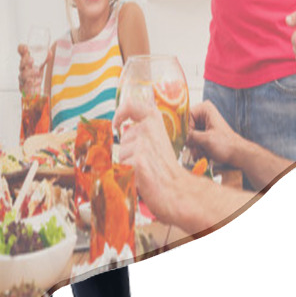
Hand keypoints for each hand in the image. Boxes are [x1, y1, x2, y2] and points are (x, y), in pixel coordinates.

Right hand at [17, 43, 42, 93]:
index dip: (22, 49)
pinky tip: (34, 82)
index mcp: (26, 61)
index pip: (21, 52)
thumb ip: (45, 58)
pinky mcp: (24, 89)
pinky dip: (29, 85)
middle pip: (21, 64)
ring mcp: (23, 79)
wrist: (34, 90)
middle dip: (25, 61)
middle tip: (31, 60)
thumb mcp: (41, 65)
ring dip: (29, 73)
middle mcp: (23, 69)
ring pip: (23, 75)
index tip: (26, 48)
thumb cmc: (36, 75)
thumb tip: (49, 52)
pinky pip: (25, 87)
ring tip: (37, 72)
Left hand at [114, 97, 185, 223]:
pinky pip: (121, 168)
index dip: (120, 112)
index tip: (117, 123)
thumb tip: (123, 128)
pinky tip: (142, 179)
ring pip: (120, 155)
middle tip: (146, 163)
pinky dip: (128, 177)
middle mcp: (148, 130)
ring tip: (145, 171)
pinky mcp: (137, 162)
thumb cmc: (168, 170)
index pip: (131, 105)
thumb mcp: (159, 141)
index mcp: (154, 122)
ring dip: (128, 165)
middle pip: (123, 139)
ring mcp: (142, 145)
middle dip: (129, 152)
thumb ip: (144, 132)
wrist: (179, 191)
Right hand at [188, 100, 241, 165]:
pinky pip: (194, 141)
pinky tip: (203, 155)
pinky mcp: (204, 134)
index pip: (185, 116)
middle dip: (191, 141)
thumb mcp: (206, 140)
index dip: (185, 129)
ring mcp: (204, 125)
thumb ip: (191, 137)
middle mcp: (203, 115)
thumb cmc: (228, 144)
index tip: (185, 140)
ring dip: (194, 147)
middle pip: (187, 127)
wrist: (238, 154)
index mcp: (205, 109)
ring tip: (201, 153)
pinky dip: (197, 149)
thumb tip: (180, 137)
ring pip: (190, 136)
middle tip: (196, 149)